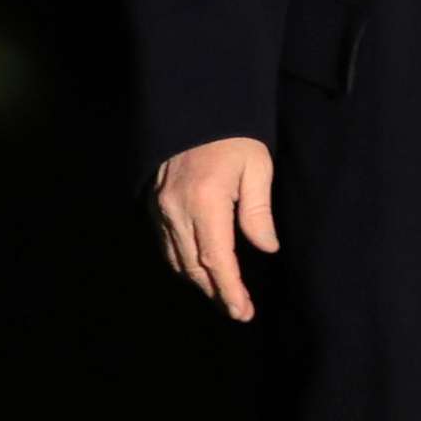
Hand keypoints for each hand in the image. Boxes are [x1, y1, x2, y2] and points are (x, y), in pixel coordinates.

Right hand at [153, 136, 278, 322]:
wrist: (195, 108)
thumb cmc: (233, 137)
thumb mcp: (257, 166)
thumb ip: (259, 211)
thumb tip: (267, 248)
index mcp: (205, 200)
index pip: (216, 259)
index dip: (229, 290)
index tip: (243, 312)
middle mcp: (177, 209)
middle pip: (194, 267)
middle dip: (216, 293)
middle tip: (238, 311)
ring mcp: (160, 208)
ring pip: (176, 260)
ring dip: (198, 282)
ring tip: (223, 295)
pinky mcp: (153, 204)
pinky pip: (165, 245)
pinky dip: (182, 263)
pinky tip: (199, 269)